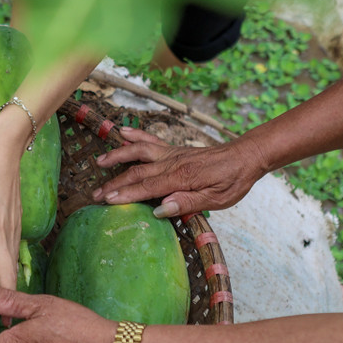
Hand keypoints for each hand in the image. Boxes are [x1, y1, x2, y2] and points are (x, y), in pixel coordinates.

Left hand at [0, 115, 25, 288]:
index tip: (2, 325)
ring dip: (8, 280)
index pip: (5, 277)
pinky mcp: (14, 215)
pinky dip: (8, 262)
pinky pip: (14, 246)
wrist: (5, 141)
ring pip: (14, 259)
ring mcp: (15, 223)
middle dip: (6, 298)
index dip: (5, 302)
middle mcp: (9, 233)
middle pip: (13, 273)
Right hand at [91, 126, 269, 216]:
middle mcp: (173, 162)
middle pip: (138, 172)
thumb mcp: (217, 199)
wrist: (246, 156)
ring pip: (139, 152)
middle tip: (96, 194)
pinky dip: (135, 136)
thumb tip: (162, 209)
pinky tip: (122, 132)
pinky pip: (151, 141)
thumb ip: (188, 203)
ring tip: (100, 162)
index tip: (108, 201)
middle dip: (115, 183)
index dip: (126, 195)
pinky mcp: (175, 149)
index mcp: (183, 177)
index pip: (148, 187)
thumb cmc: (234, 180)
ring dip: (118, 157)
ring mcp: (172, 153)